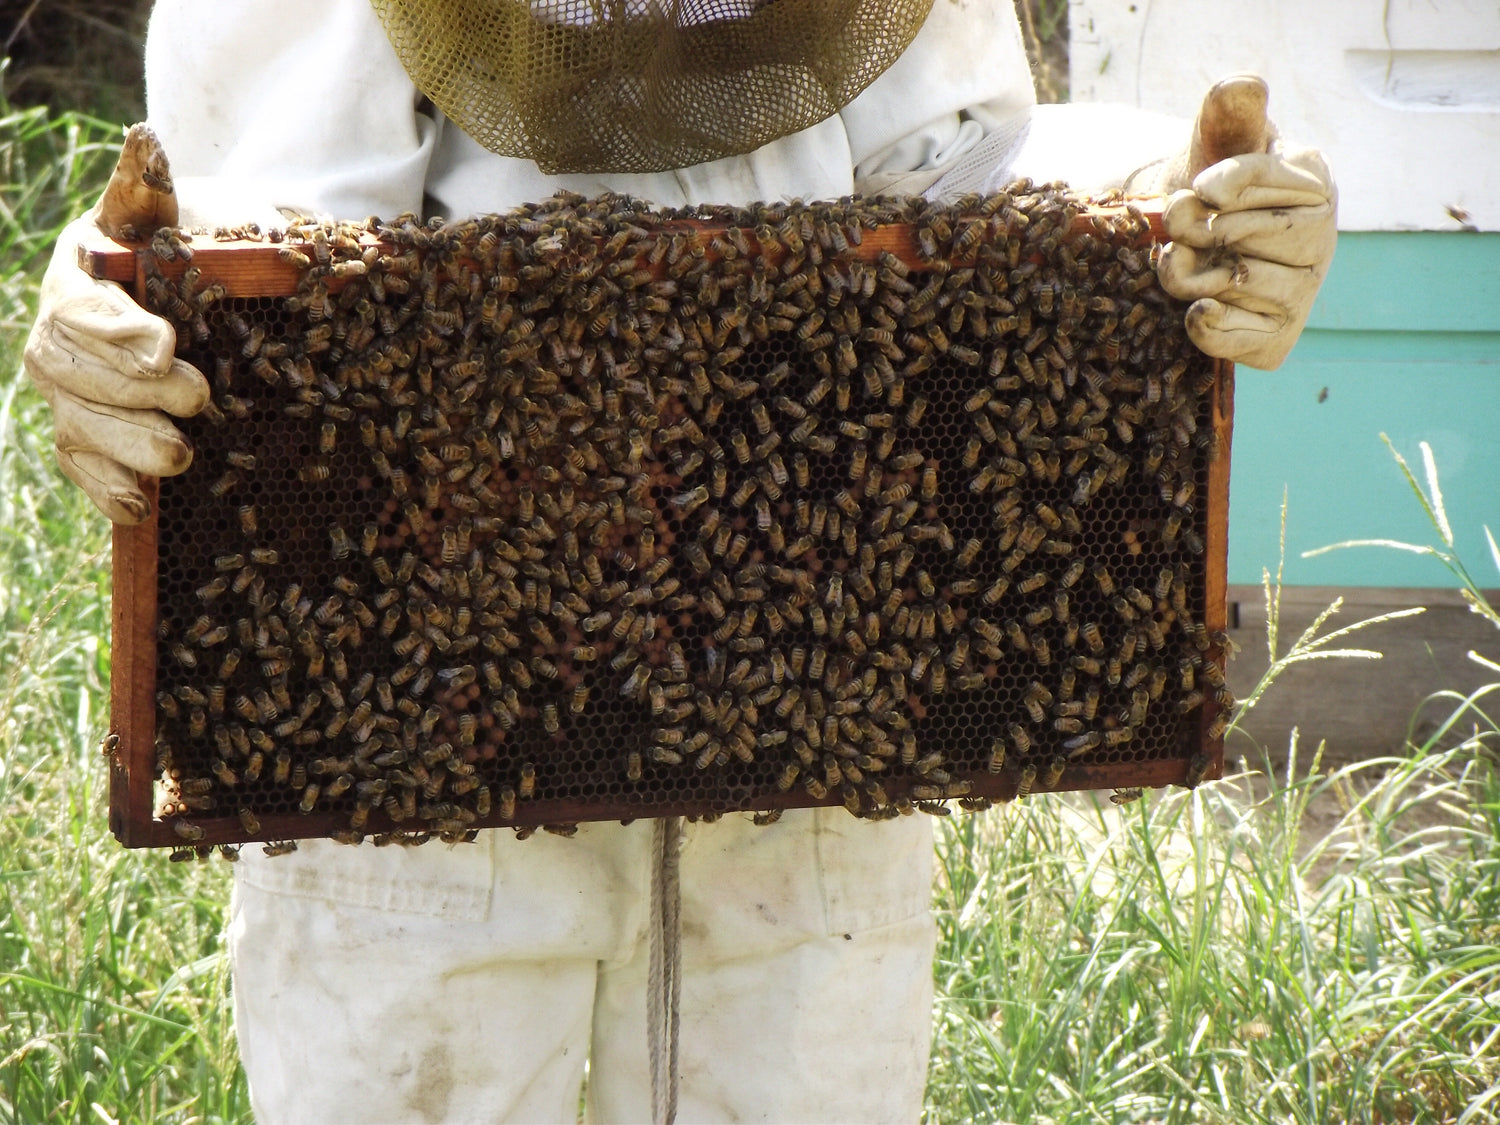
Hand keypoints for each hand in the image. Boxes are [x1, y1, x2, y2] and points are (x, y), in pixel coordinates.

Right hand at [23, 124, 208, 522]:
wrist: (213, 281)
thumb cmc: (199, 238)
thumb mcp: (187, 208)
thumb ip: (157, 189)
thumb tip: (145, 142)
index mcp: (77, 273)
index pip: (78, 307)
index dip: (115, 332)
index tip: (165, 346)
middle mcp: (60, 332)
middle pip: (70, 371)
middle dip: (130, 391)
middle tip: (198, 398)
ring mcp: (71, 387)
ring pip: (73, 423)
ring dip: (123, 446)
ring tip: (180, 457)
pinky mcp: (89, 431)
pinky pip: (81, 465)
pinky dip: (106, 489)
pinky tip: (140, 509)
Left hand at [1151, 76, 1337, 370]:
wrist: (1190, 244)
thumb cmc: (1208, 188)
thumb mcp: (1218, 141)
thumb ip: (1229, 113)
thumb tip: (1244, 87)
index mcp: (1313, 181)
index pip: (1263, 176)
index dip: (1221, 183)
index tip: (1200, 186)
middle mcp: (1320, 238)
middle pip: (1246, 232)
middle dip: (1194, 227)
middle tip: (1176, 225)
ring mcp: (1304, 291)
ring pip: (1237, 282)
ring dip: (1189, 273)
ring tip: (1181, 261)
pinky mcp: (1277, 337)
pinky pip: (1239, 339)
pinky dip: (1207, 327)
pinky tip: (1197, 310)